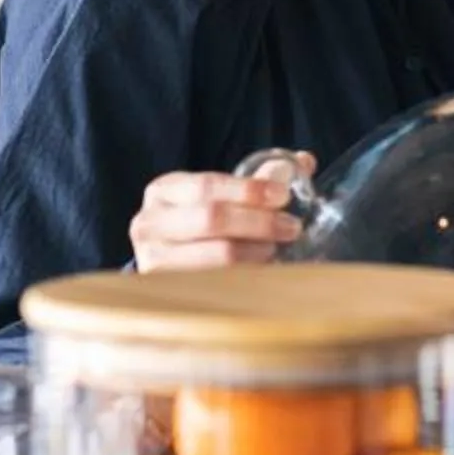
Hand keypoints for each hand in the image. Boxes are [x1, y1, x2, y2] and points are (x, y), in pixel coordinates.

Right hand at [130, 158, 310, 271]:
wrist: (167, 262)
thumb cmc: (200, 224)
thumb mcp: (221, 196)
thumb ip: (260, 179)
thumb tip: (304, 162)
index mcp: (163, 190)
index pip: (208, 185)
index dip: (248, 190)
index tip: (283, 195)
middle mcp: (148, 223)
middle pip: (211, 219)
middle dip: (258, 222)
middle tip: (291, 227)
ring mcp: (151, 260)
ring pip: (214, 257)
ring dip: (255, 254)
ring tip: (276, 251)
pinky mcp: (163, 292)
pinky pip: (214, 286)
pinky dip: (245, 280)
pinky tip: (261, 275)